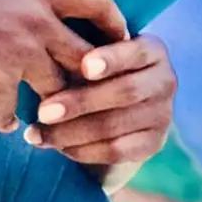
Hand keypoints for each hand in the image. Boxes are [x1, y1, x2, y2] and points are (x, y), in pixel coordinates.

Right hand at [0, 0, 128, 131]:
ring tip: (44, 120)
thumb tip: (44, 14)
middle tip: (85, 97)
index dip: (114, 24)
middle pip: (88, 57)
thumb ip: (22, 1)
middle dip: (90, 82)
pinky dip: (6, 119)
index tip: (116, 42)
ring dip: (52, 110)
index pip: (97, 0)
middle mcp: (33, 19)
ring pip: (58, 92)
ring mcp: (17, 52)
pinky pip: (15, 111)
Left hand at [23, 34, 177, 180]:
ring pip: (115, 126)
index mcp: (152, 51)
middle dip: (80, 102)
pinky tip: (57, 147)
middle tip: (43, 111)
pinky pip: (116, 151)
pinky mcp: (153, 144)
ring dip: (71, 132)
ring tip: (37, 134)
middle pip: (124, 92)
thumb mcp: (92, 52)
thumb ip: (77, 54)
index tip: (85, 67)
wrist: (117, 105)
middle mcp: (164, 81)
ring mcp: (163, 115)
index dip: (111, 60)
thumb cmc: (95, 69)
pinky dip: (82, 151)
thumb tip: (41, 63)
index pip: (135, 53)